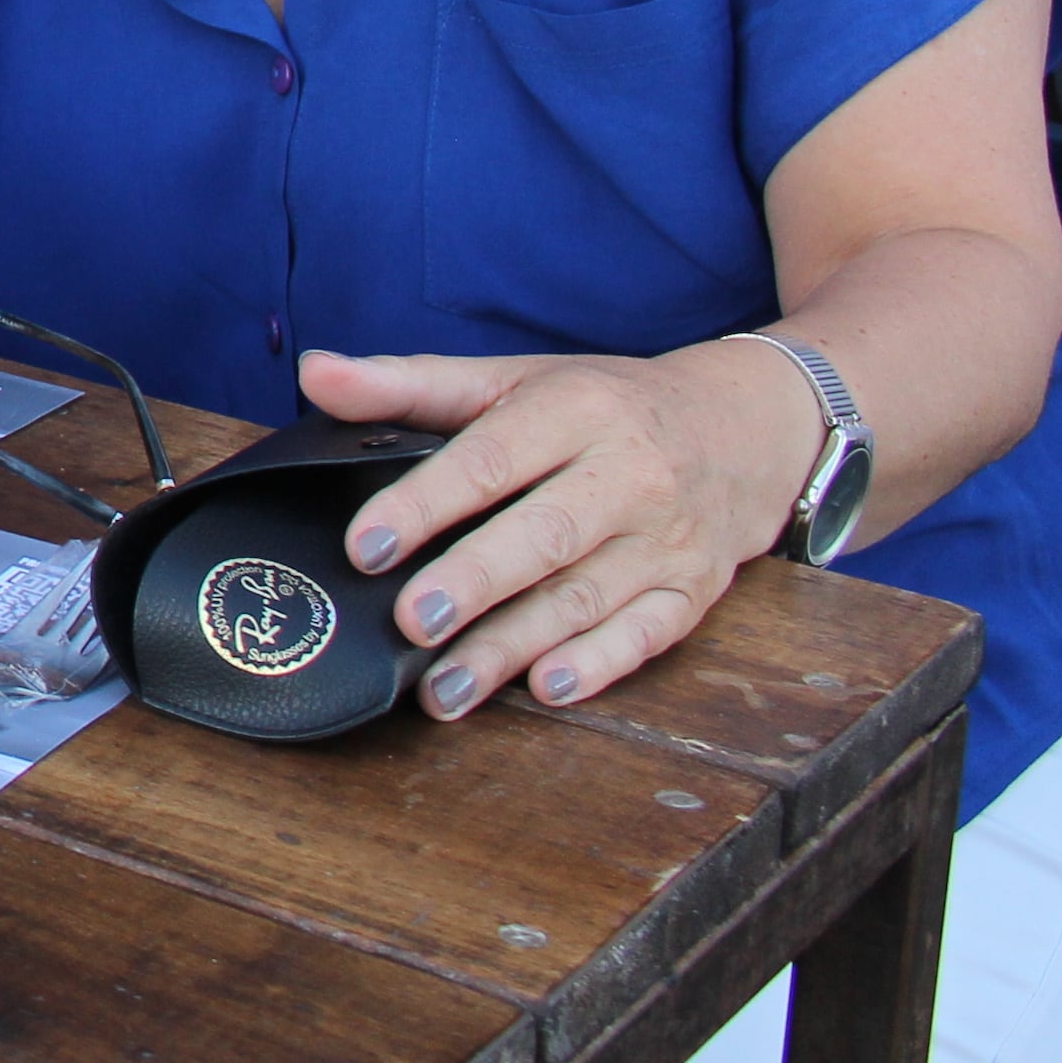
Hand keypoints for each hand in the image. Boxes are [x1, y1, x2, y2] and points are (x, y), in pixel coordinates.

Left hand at [308, 344, 822, 719]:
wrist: (745, 428)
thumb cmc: (602, 406)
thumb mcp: (513, 379)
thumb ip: (410, 384)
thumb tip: (316, 374)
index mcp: (576, 411)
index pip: (493, 458)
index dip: (426, 502)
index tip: (365, 544)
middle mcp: (630, 475)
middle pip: (545, 535)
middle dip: (474, 582)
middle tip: (408, 622)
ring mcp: (668, 539)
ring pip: (586, 598)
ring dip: (513, 647)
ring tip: (443, 688)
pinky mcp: (694, 592)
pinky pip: (647, 635)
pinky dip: (600, 664)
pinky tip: (547, 687)